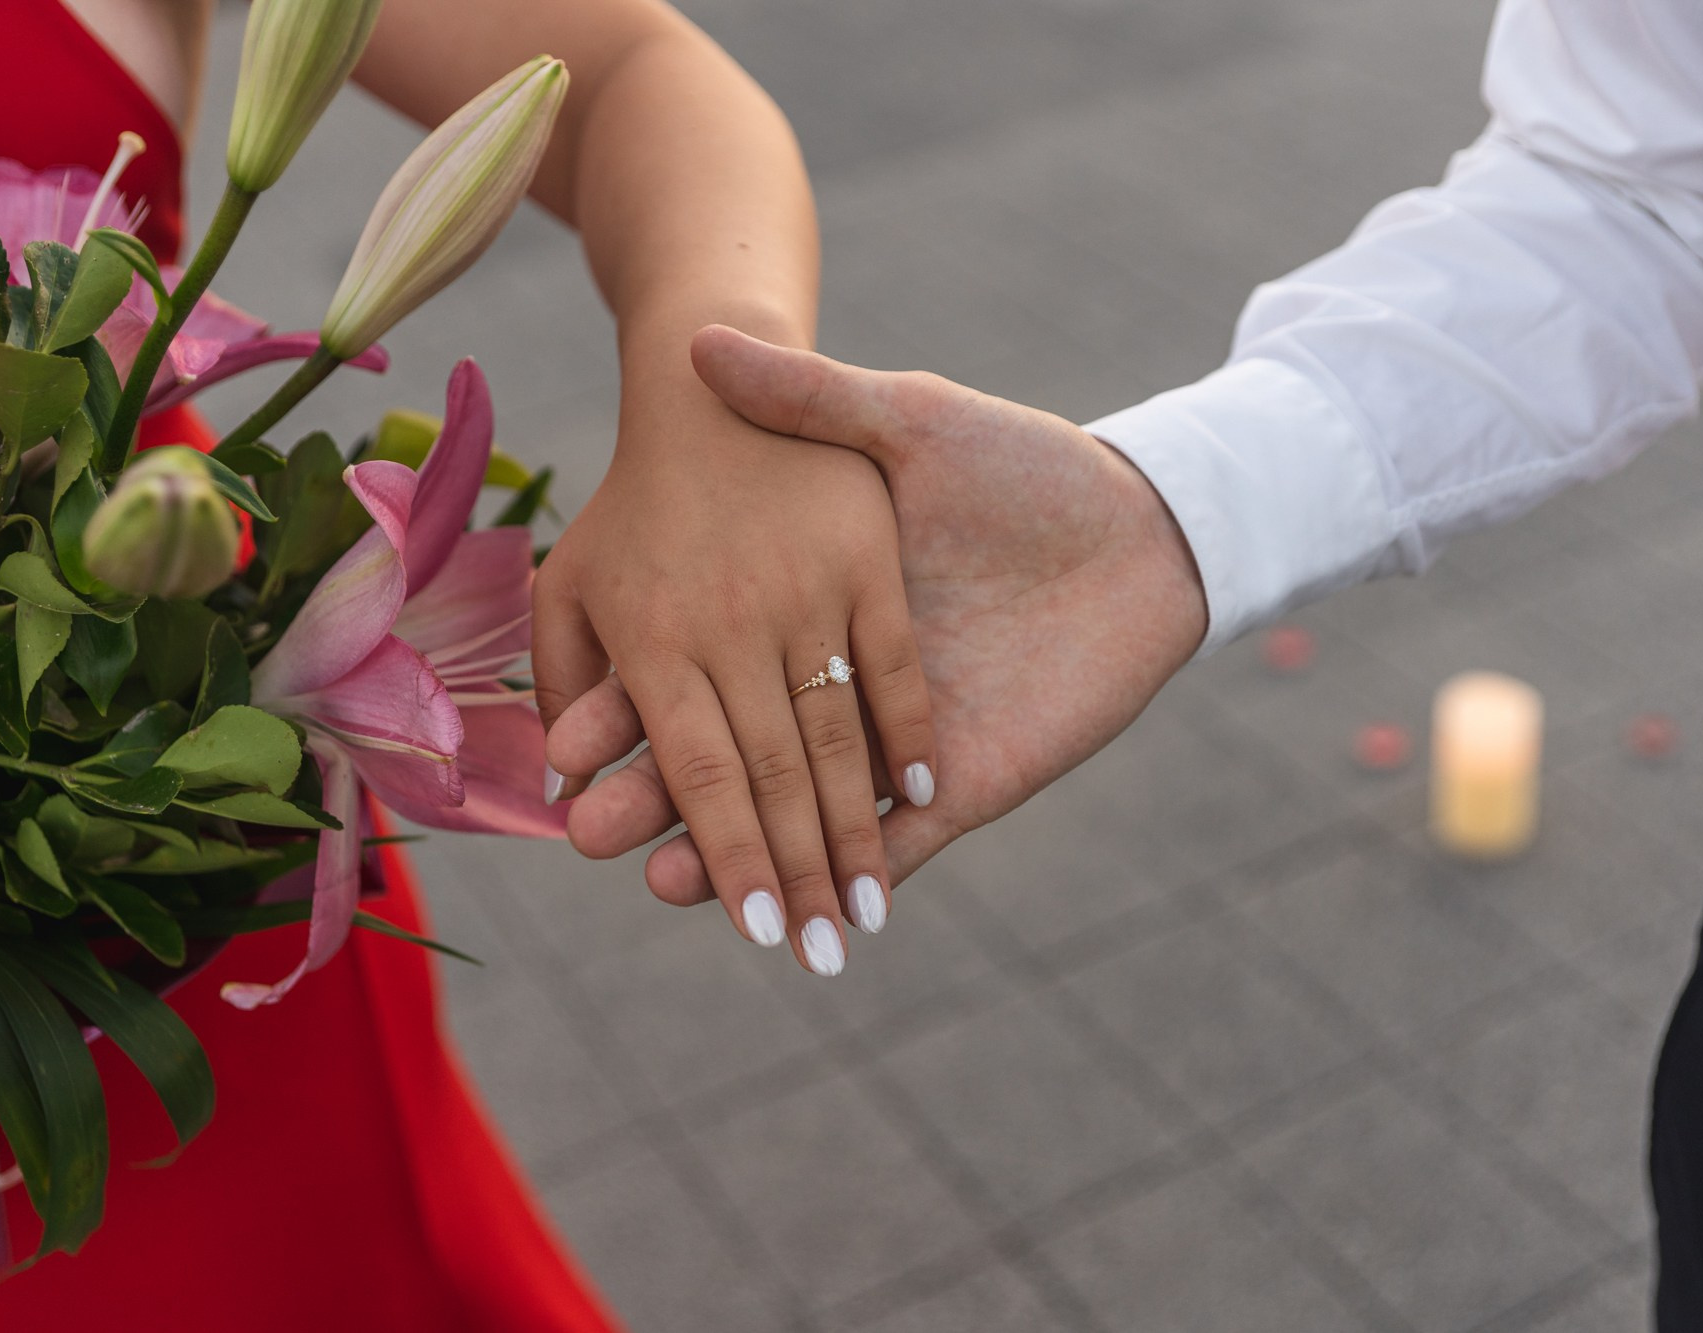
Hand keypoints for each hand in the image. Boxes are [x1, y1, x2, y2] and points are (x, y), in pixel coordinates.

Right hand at [551, 326, 1207, 915]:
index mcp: (803, 611)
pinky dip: (848, 865)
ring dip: (733, 855)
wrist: (1137, 524)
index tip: (565, 744)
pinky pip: (903, 836)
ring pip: (800, 815)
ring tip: (659, 884)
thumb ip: (811, 398)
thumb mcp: (907, 422)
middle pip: (730, 759)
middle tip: (587, 839)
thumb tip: (702, 346)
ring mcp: (899, 742)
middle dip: (657, 802)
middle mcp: (834, 686)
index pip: (695, 674)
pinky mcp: (967, 779)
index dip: (628, 710)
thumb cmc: (1018, 466)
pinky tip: (783, 899)